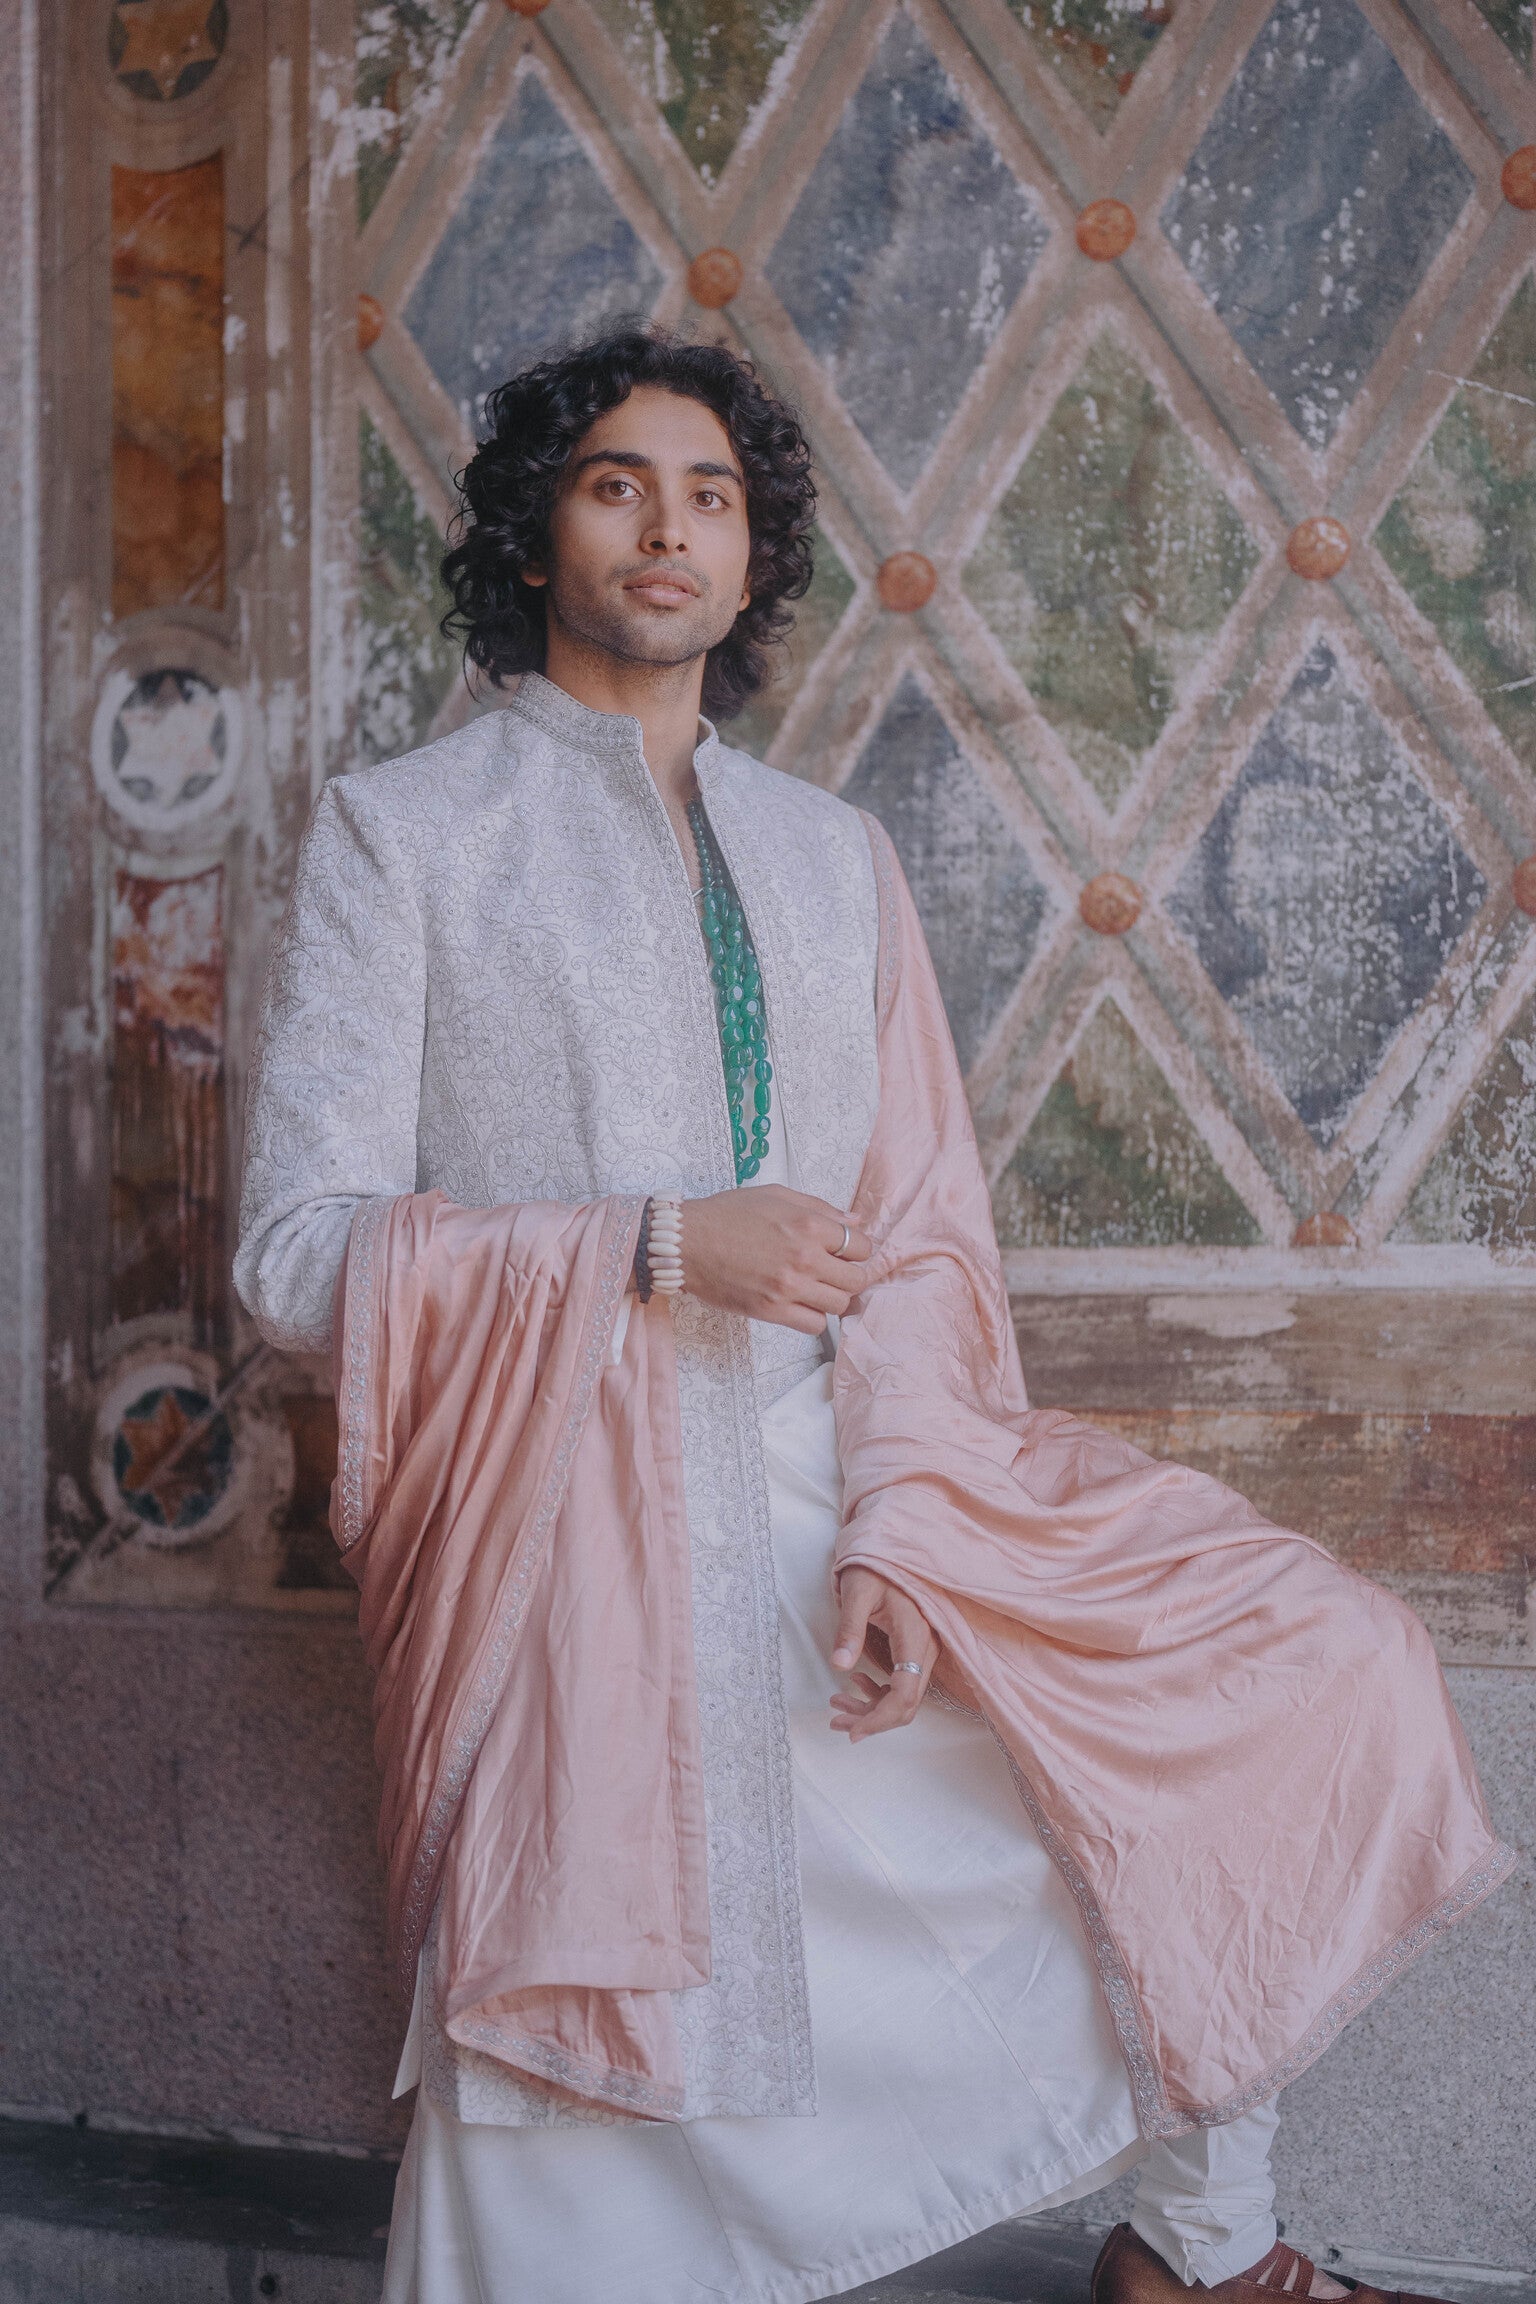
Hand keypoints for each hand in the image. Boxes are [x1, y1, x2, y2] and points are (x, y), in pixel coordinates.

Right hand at [680, 1185, 871, 1334]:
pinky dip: (813, 1317)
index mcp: (808, 1224)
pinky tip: (800, 1304)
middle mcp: (804, 1257)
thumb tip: (855, 1222)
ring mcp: (788, 1287)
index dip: (856, 1250)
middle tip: (834, 1273)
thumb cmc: (726, 1215)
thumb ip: (821, 1208)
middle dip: (850, 1275)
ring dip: (832, 1297)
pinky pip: (814, 1325)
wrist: (687, 1242)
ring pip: (839, 1305)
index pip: (860, 1247)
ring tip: (815, 1288)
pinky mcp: (771, 1310)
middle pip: (856, 1280)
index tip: (845, 1253)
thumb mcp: (776, 1196)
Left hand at [828, 1568, 937, 1741]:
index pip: (906, 1693)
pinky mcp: (916, 1651)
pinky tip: (855, 1682)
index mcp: (914, 1636)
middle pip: (906, 1703)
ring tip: (837, 1704)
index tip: (853, 1732)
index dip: (881, 1719)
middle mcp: (926, 1649)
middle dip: (872, 1719)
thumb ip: (850, 1628)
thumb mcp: (857, 1592)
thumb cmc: (874, 1566)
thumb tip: (839, 1665)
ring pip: (903, 1696)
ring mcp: (924, 1651)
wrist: (891, 1548)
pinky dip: (878, 1692)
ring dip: (872, 1708)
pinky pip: (902, 1683)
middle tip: (836, 1722)